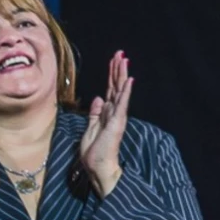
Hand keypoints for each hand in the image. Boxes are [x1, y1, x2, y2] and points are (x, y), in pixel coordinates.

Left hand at [79, 51, 132, 197]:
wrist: (97, 167)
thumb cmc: (93, 151)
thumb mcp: (90, 127)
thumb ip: (95, 112)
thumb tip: (98, 98)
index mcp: (107, 112)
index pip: (110, 89)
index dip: (111, 74)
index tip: (114, 60)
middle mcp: (114, 111)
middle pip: (116, 86)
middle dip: (117, 69)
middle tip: (120, 53)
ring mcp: (117, 115)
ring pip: (120, 90)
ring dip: (122, 74)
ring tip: (124, 59)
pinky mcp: (118, 121)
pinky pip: (122, 103)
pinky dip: (126, 91)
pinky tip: (129, 79)